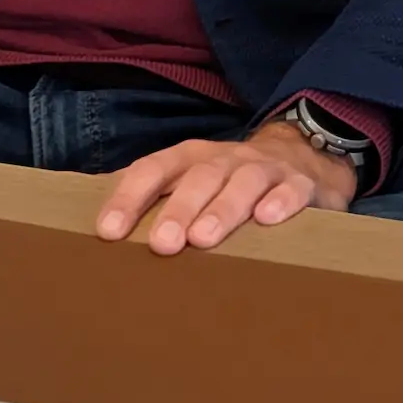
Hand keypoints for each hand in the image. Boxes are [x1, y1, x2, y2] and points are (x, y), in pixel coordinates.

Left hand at [94, 120, 360, 254]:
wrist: (304, 158)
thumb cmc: (230, 182)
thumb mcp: (191, 181)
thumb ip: (153, 200)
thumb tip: (98, 228)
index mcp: (190, 159)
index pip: (153, 170)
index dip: (129, 198)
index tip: (108, 232)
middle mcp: (224, 159)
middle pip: (199, 177)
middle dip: (178, 208)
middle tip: (162, 244)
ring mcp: (264, 168)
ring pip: (243, 182)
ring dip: (223, 208)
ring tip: (204, 239)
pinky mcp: (300, 183)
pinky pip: (291, 188)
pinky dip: (281, 201)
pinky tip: (268, 219)